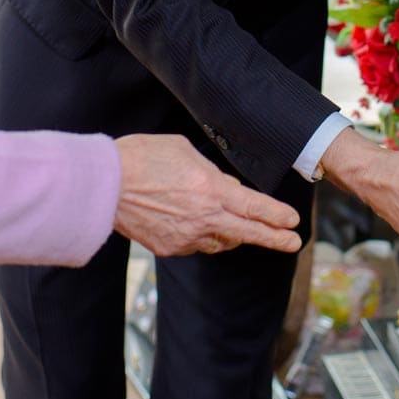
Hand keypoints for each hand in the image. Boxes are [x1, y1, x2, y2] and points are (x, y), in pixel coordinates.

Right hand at [112, 135, 301, 257]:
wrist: (105, 184)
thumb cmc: (142, 157)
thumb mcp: (183, 150)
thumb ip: (209, 172)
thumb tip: (222, 186)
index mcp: (210, 188)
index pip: (253, 207)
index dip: (276, 215)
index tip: (293, 221)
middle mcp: (203, 216)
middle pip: (247, 232)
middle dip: (274, 237)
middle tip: (293, 242)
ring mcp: (186, 236)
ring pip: (221, 241)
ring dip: (235, 234)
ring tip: (244, 229)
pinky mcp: (169, 247)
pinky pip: (196, 244)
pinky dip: (203, 235)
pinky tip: (198, 224)